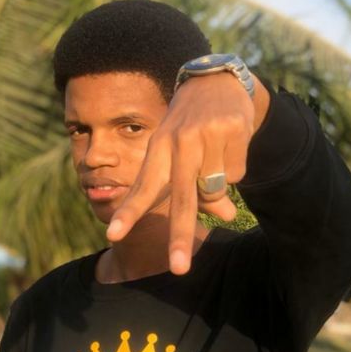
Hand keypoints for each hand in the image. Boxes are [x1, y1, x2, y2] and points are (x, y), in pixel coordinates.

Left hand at [107, 72, 268, 274]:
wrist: (217, 81)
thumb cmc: (193, 129)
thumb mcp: (184, 156)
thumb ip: (196, 193)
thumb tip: (226, 215)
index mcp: (159, 149)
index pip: (143, 187)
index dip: (128, 212)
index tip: (113, 235)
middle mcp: (178, 141)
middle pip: (181, 199)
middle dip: (180, 237)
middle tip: (179, 270)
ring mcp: (204, 134)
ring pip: (217, 187)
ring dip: (221, 181)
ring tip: (217, 152)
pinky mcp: (230, 129)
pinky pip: (237, 172)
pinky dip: (237, 165)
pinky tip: (231, 142)